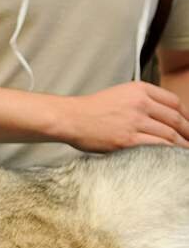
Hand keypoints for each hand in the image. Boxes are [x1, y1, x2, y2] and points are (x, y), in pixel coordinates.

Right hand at [63, 82, 188, 151]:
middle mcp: (140, 103)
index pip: (174, 102)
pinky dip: (169, 152)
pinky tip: (173, 158)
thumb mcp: (118, 94)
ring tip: (186, 151)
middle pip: (175, 118)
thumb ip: (139, 100)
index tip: (188, 125)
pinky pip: (157, 146)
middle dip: (188, 132)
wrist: (70, 118)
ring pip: (170, 134)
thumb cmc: (90, 110)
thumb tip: (160, 116)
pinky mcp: (128, 139)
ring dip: (182, 145)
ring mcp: (134, 121)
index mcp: (139, 89)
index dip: (186, 115)